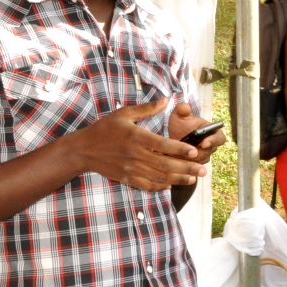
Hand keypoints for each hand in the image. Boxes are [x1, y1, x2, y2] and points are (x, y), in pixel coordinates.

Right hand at [69, 98, 206, 190]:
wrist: (83, 150)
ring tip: (194, 178)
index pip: (163, 145)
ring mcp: (131, 168)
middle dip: (187, 168)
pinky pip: (147, 185)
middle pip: (166, 164)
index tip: (196, 152)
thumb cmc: (104, 129)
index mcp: (136, 137)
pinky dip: (161, 187)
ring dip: (179, 179)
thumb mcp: (124, 114)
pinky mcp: (127, 178)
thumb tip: (166, 100)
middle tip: (203, 170)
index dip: (181, 149)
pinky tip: (172, 185)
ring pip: (160, 177)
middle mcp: (135, 154)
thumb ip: (147, 109)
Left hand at [167, 102, 225, 164]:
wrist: (174, 137)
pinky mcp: (197, 165)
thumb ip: (182, 110)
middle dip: (197, 153)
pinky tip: (175, 160)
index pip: (220, 138)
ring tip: (176, 155)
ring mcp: (205, 156)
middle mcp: (211, 145)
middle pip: (209, 152)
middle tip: (186, 152)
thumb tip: (184, 106)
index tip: (203, 143)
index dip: (213, 141)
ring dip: (189, 159)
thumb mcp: (179, 116)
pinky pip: (193, 168)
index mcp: (213, 132)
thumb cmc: (181, 124)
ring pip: (200, 161)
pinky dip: (184, 165)